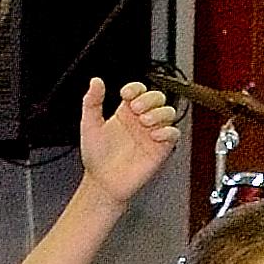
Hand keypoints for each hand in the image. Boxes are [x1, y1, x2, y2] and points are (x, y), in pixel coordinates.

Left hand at [68, 79, 181, 205]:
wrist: (102, 182)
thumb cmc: (96, 157)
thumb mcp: (89, 125)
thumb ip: (92, 101)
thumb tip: (96, 81)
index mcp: (125, 112)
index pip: (139, 90)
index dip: (136, 88)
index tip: (126, 94)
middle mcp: (140, 120)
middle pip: (157, 97)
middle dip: (149, 98)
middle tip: (136, 109)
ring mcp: (151, 133)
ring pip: (168, 112)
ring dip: (158, 112)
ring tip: (144, 122)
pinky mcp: (160, 149)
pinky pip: (173, 134)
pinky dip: (167, 131)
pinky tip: (154, 135)